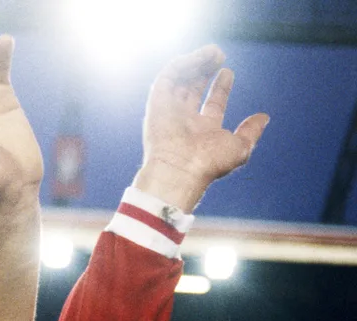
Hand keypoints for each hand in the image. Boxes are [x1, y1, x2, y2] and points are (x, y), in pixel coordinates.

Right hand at [134, 46, 268, 211]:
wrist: (181, 169)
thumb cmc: (209, 163)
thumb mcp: (240, 147)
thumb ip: (251, 131)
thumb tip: (264, 117)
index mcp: (202, 130)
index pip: (211, 103)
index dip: (221, 87)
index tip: (228, 71)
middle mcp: (185, 119)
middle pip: (194, 88)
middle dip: (206, 70)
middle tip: (219, 55)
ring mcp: (170, 111)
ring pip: (181, 80)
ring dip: (196, 63)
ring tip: (213, 51)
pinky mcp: (157, 103)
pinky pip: (167, 78)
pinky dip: (181, 64)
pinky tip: (198, 57)